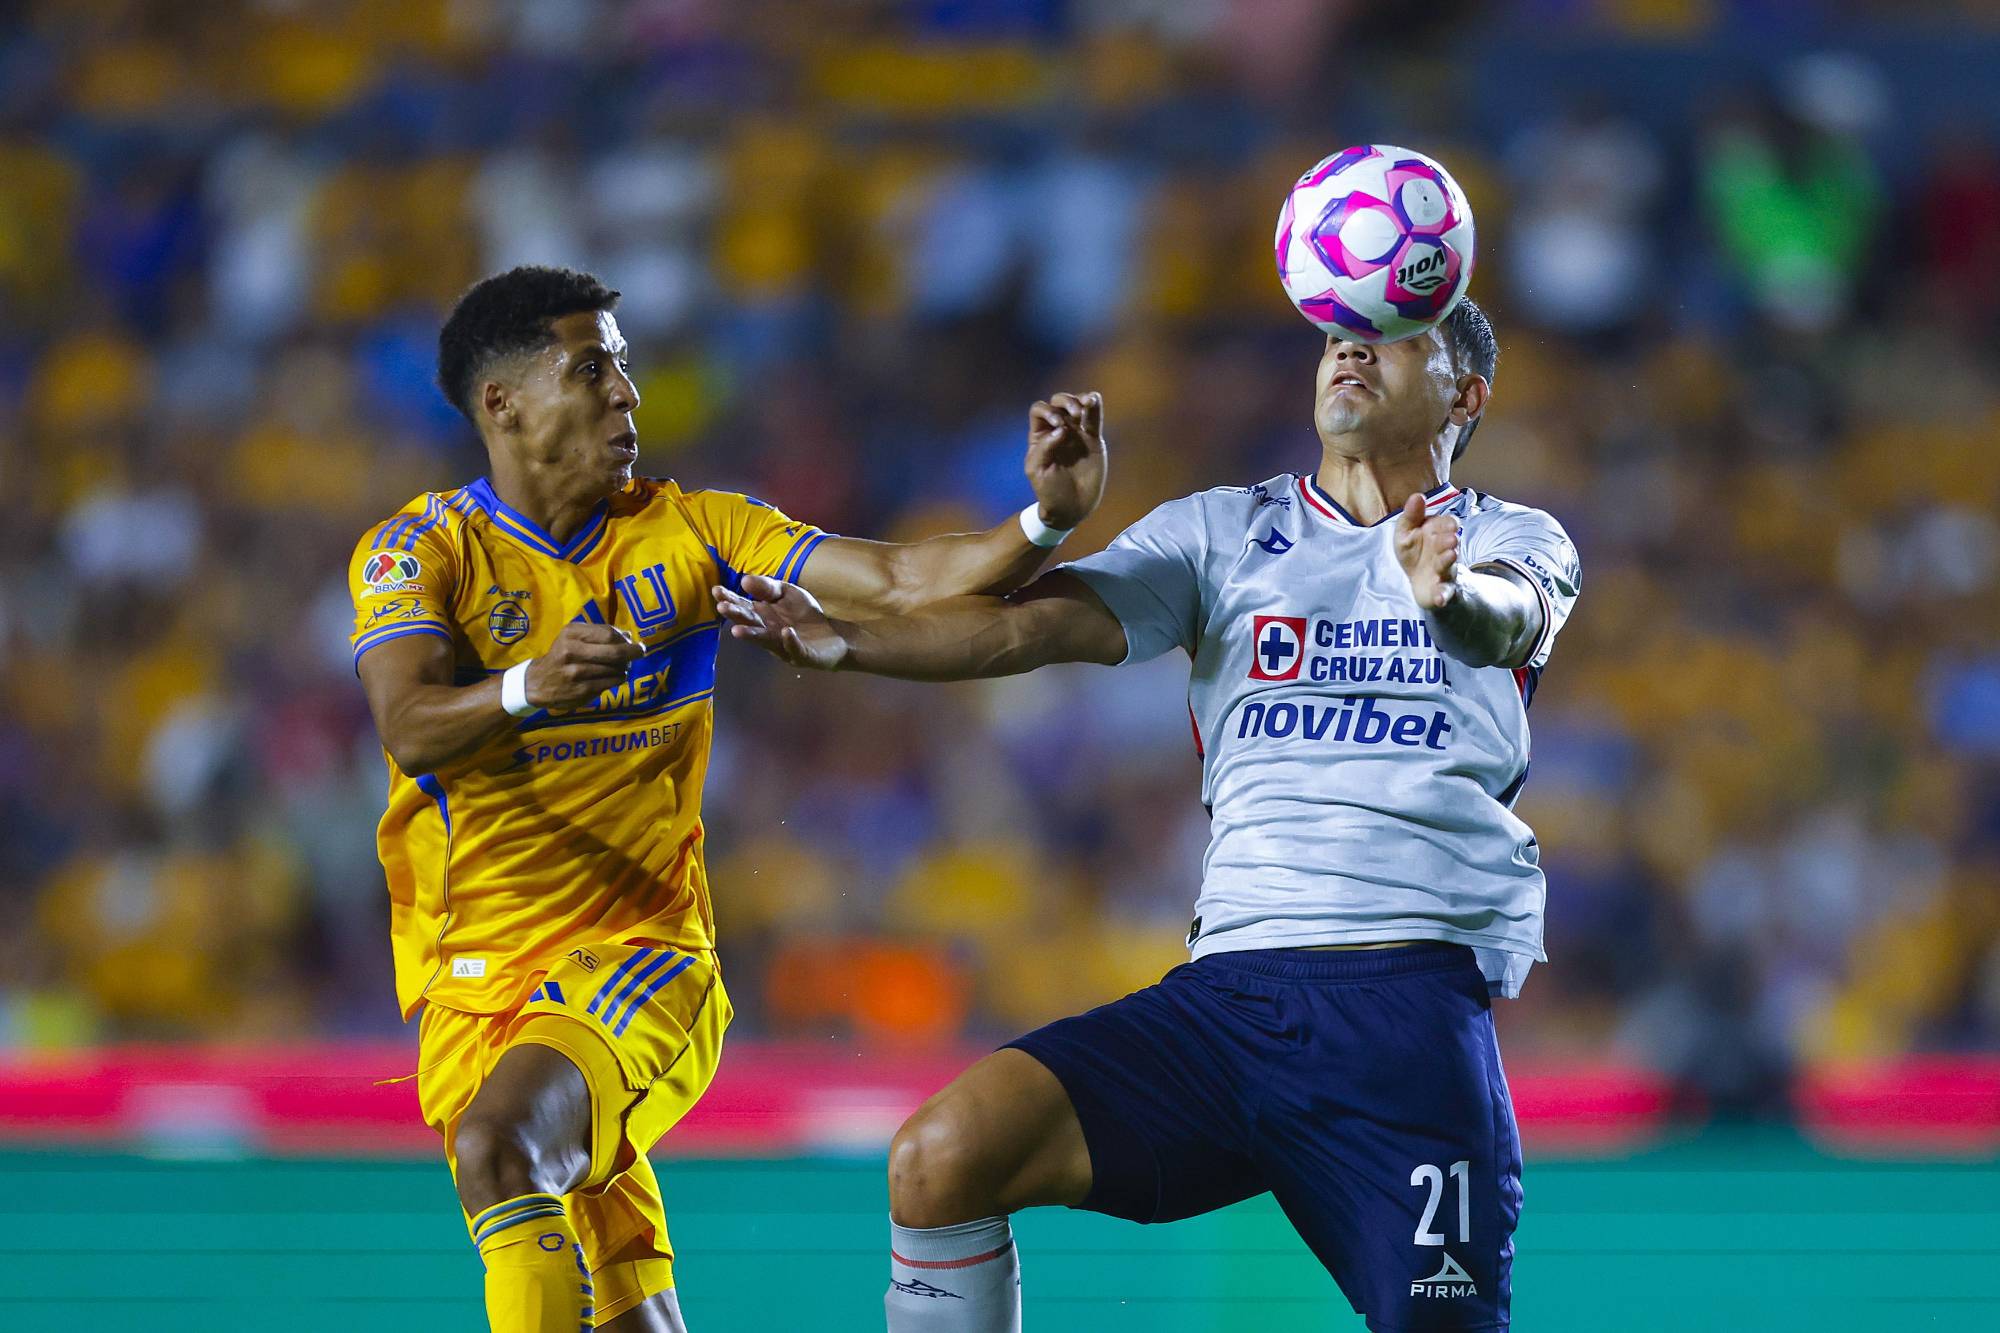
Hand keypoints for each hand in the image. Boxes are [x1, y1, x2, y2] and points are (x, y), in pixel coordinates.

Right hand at [524, 623, 643, 709]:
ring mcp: (576, 672)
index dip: (624, 638)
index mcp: (571, 634)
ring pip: (615, 668)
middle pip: (614, 651)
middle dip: (633, 652)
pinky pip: (611, 682)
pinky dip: (618, 678)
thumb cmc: (560, 656)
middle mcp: (572, 651)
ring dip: (624, 667)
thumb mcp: (572, 638)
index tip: (632, 641)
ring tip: (623, 667)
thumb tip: (628, 636)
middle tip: (641, 652)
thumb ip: (597, 634)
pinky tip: (615, 677)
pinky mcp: (581, 690)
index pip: (608, 633)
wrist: (536, 683)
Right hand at [713, 575, 849, 670]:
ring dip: (752, 636)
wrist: (835, 634)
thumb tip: (744, 579)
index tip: (716, 590)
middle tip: (722, 608)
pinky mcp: (804, 656)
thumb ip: (768, 587)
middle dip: (737, 616)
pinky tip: (786, 632)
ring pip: (766, 641)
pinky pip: (795, 649)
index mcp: (763, 617)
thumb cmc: (804, 615)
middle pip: (750, 624)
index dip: (730, 600)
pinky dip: (790, 641)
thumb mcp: (787, 593)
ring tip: (738, 631)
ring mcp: (784, 647)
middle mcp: (769, 633)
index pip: (743, 607)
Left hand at [1024, 391, 1106, 530]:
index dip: (1048, 411)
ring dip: (1080, 400)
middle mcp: (1057, 430)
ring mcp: (1076, 433)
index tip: (1058, 424)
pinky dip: (1095, 406)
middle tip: (1075, 414)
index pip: (1039, 410)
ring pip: (1077, 406)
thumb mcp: (1037, 470)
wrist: (1071, 507)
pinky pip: (1094, 418)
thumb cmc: (1049, 490)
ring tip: (1086, 405)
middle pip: (1058, 402)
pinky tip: (1094, 399)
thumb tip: (1062, 428)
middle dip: (1066, 402)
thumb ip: (1045, 447)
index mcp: (1040, 436)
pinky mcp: (1093, 439)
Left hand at [1394, 493, 1461, 610]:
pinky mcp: (1441, 590)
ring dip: (1448, 560)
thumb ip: (1411, 515)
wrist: (1420, 581)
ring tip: (1450, 555)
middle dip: (1449, 540)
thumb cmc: (1415, 551)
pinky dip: (1443, 596)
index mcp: (1439, 533)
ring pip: (1449, 565)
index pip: (1448, 523)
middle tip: (1451, 538)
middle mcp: (1445, 550)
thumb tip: (1417, 495)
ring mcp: (1445, 570)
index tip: (1450, 524)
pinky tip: (1440, 599)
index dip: (1448, 523)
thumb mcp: (1407, 532)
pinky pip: (1445, 593)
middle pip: (1449, 543)